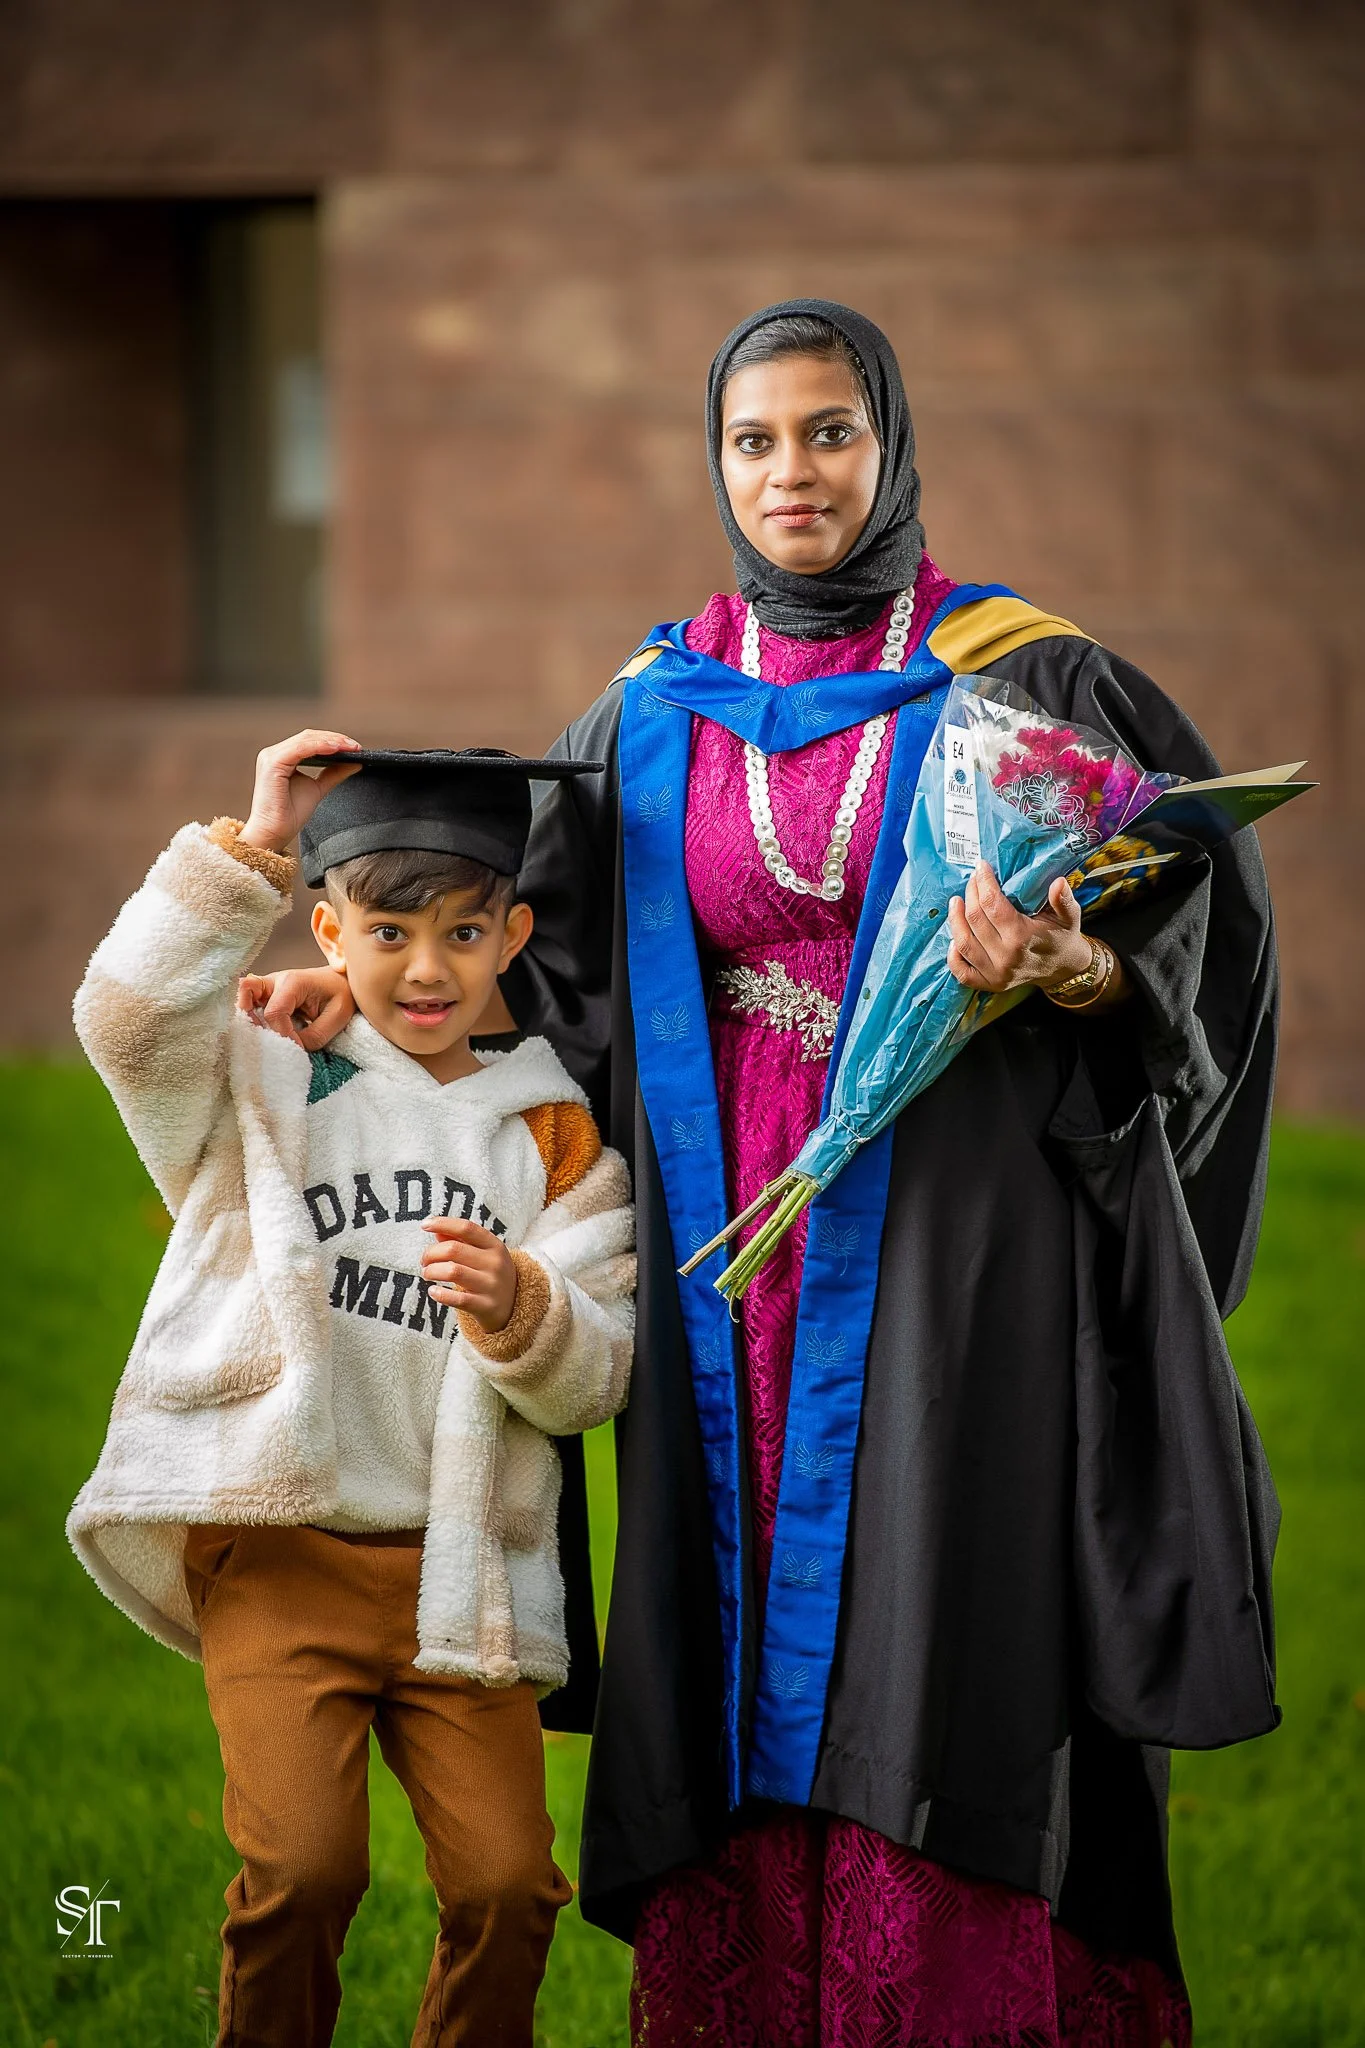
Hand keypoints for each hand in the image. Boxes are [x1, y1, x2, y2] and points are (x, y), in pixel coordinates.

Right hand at [237, 967, 354, 1049]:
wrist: (342, 982)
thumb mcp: (337, 1017)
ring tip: (264, 1036)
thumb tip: (293, 1049)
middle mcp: (275, 980)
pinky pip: (249, 1003)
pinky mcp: (266, 994)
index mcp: (294, 982)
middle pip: (246, 993)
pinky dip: (252, 1018)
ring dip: (249, 1018)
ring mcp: (268, 986)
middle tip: (268, 1040)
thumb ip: (315, 1036)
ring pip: (243, 996)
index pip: (275, 1012)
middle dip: (253, 1020)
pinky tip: (264, 1032)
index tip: (296, 1049)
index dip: (282, 1035)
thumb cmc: (341, 995)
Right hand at [238, 729, 361, 854]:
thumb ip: (333, 773)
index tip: (356, 748)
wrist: (274, 833)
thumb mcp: (318, 788)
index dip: (333, 740)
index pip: (309, 741)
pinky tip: (336, 749)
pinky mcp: (273, 764)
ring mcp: (271, 757)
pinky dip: (320, 747)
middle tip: (357, 746)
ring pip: (306, 740)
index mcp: (282, 757)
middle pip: (308, 737)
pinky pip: (300, 749)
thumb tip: (356, 761)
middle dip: (335, 739)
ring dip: (331, 741)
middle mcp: (273, 754)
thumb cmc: (290, 814)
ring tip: (351, 747)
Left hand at [421, 1218, 517, 1333]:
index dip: (443, 1223)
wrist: (514, 1306)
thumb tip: (437, 1230)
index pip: (466, 1228)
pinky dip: (440, 1294)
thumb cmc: (492, 1276)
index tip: (426, 1224)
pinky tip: (433, 1291)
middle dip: (431, 1253)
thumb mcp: (484, 1254)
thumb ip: (461, 1240)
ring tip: (428, 1274)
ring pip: (452, 1271)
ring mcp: (491, 1285)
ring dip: (432, 1271)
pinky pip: (457, 1299)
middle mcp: (494, 1263)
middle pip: (453, 1249)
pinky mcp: (485, 1305)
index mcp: (494, 1246)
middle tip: (424, 1260)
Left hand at [946, 863, 1091, 993]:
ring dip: (955, 920)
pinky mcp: (989, 984)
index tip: (980, 867)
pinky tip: (954, 939)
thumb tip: (1058, 882)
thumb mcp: (1069, 916)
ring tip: (956, 901)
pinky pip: (962, 972)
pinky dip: (953, 957)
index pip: (992, 904)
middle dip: (970, 895)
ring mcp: (995, 973)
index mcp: (1022, 937)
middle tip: (972, 880)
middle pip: (975, 920)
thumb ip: (1063, 900)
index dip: (983, 882)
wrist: (1062, 968)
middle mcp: (1005, 957)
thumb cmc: (1062, 936)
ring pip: (964, 943)